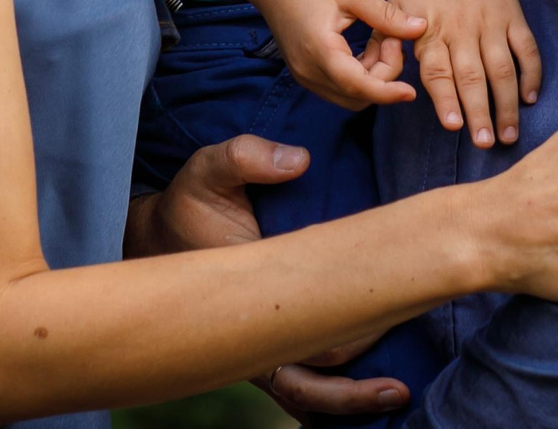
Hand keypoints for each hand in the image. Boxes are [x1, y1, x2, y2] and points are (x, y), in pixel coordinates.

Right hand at [129, 137, 414, 412]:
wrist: (157, 238)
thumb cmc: (191, 205)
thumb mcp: (209, 171)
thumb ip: (246, 157)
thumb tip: (298, 160)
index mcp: (244, 294)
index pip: (303, 327)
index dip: (348, 330)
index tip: (388, 319)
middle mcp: (248, 335)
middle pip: (308, 379)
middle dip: (353, 389)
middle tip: (400, 385)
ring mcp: (252, 351)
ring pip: (301, 392)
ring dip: (345, 400)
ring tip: (396, 394)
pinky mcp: (258, 351)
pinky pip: (295, 386)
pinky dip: (328, 395)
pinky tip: (366, 392)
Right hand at [217, 0, 426, 108]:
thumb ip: (386, 15)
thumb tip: (420, 28)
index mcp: (320, 51)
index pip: (360, 87)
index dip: (388, 93)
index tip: (411, 91)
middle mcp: (309, 72)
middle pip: (358, 96)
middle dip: (384, 77)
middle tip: (392, 40)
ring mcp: (304, 75)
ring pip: (349, 95)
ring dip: (373, 77)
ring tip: (380, 40)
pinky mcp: (304, 72)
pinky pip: (338, 87)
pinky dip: (359, 75)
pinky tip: (366, 48)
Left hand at [391, 0, 542, 147]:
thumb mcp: (394, 4)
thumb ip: (383, 41)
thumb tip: (373, 74)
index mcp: (431, 30)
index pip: (439, 71)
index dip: (446, 99)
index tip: (453, 125)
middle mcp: (463, 30)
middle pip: (473, 76)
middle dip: (480, 112)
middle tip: (486, 143)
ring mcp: (491, 23)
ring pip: (502, 68)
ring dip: (506, 103)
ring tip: (508, 134)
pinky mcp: (512, 15)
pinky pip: (527, 48)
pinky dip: (532, 73)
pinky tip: (530, 98)